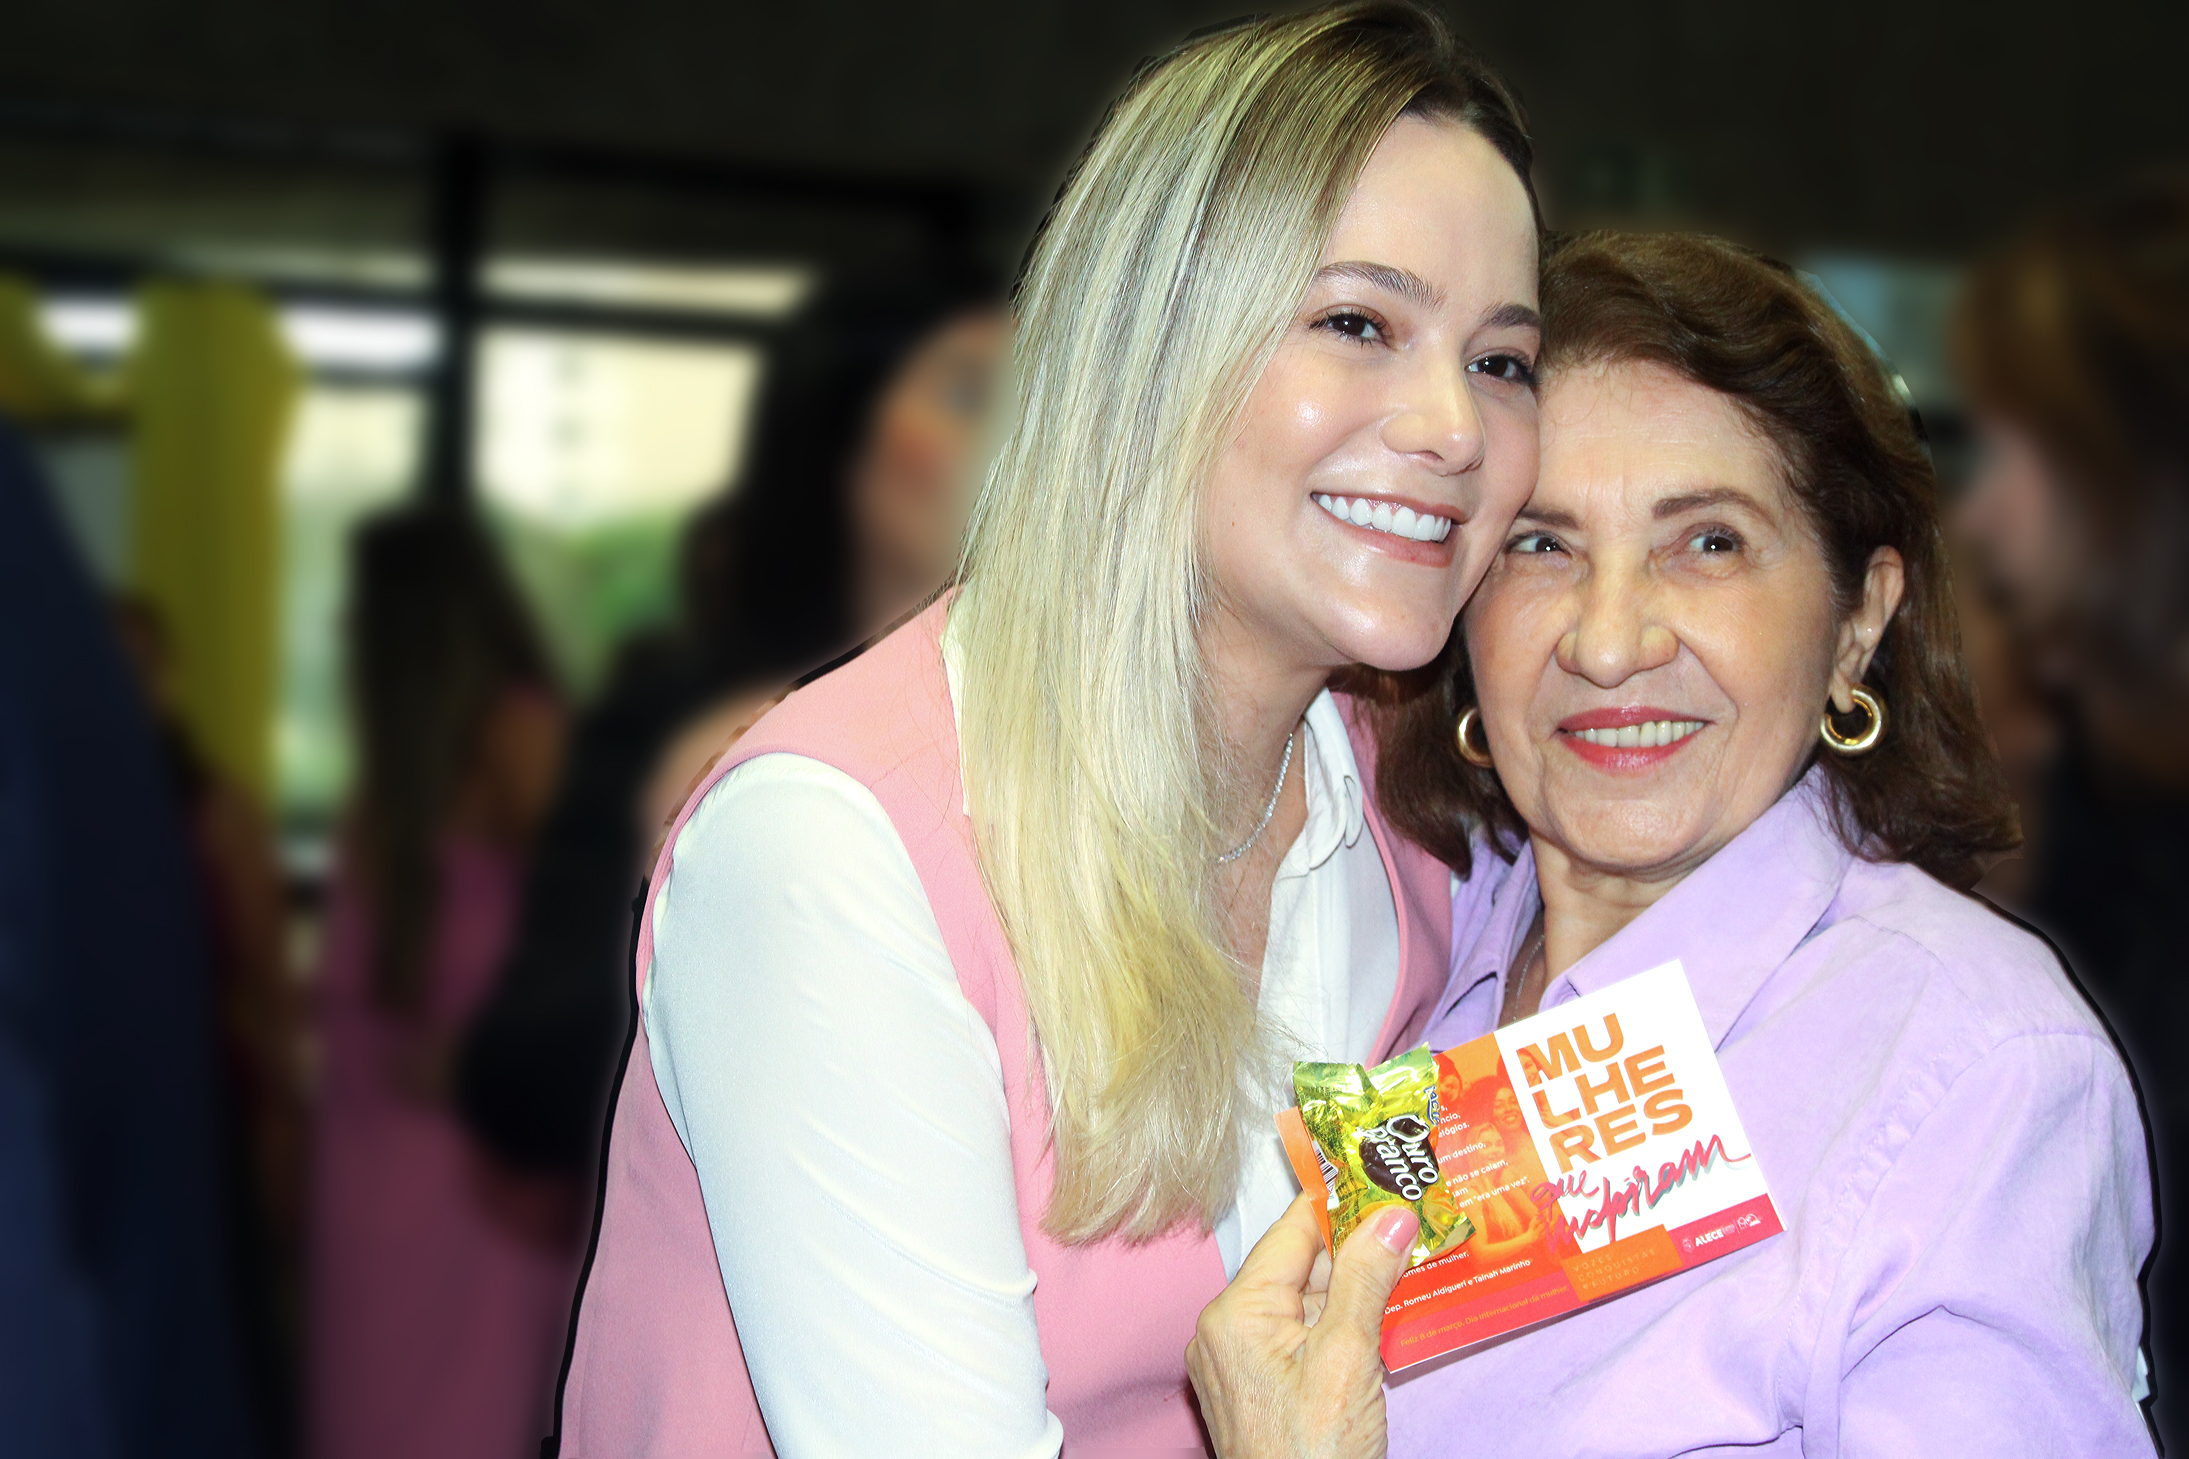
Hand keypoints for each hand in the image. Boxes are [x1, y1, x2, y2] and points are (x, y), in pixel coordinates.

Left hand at [1186, 1194, 1417, 1458]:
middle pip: (1299, 1265)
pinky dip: (1343, 1322)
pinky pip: (1304, 1336)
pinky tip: (1385, 1311)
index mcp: (1236, 1312)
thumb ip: (1366, 1280)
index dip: (1341, 1201)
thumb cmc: (1314, 1454)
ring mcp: (1242, 1362)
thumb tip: (1391, 1214)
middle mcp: (1228, 1330)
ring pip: (1305, 1301)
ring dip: (1355, 1284)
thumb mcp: (1348, 1358)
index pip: (1292, 1232)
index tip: (1384, 1172)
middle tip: (1412, 1213)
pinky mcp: (1263, 1388)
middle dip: (1355, 1244)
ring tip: (1410, 1252)